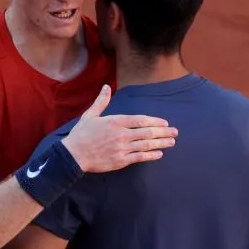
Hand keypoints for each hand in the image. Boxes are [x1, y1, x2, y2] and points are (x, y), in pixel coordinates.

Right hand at [62, 84, 177, 171]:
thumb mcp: (90, 115)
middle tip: (175, 132)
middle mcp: (121, 134)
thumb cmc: (81, 134)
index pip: (141, 120)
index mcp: (116, 122)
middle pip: (147, 132)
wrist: (73, 155)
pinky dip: (150, 155)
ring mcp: (122, 148)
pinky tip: (159, 154)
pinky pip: (139, 157)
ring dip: (161, 143)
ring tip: (172, 142)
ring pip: (146, 145)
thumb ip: (101, 101)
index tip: (165, 123)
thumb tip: (107, 87)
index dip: (155, 121)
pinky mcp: (120, 161)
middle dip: (163, 132)